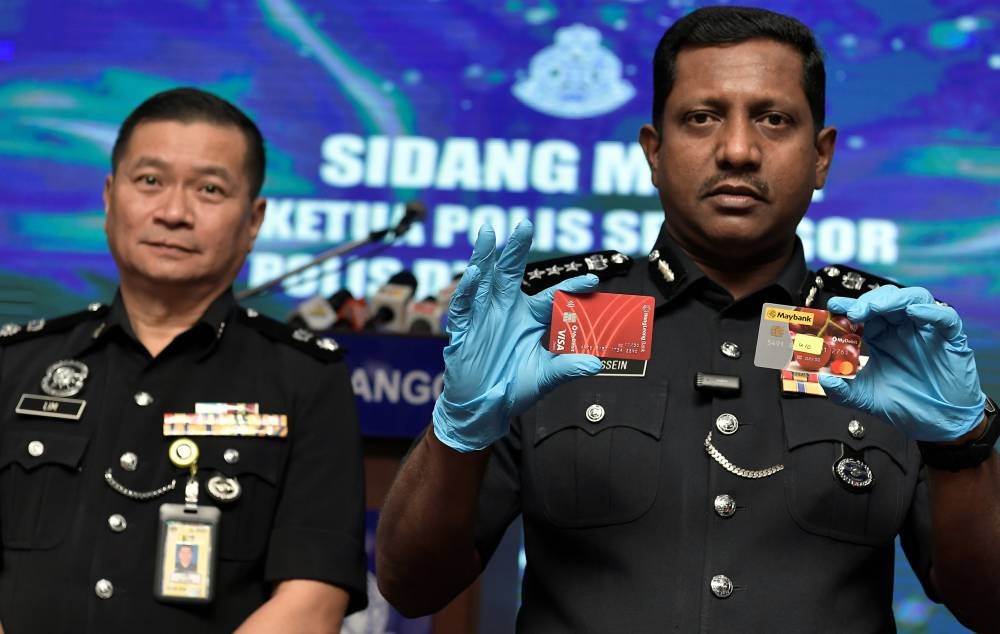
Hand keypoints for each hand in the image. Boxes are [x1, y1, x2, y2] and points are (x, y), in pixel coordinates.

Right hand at [432, 221, 601, 451]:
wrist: (483, 408)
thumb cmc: (514, 387)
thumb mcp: (545, 377)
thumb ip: (567, 367)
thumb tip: (594, 363)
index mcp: (530, 317)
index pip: (553, 297)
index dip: (572, 288)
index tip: (592, 283)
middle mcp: (506, 310)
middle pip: (511, 272)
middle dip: (517, 248)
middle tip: (526, 225)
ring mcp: (483, 316)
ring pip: (484, 280)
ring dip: (485, 256)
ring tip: (489, 233)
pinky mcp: (463, 329)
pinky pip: (464, 306)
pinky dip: (468, 289)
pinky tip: (474, 272)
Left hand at [818, 285, 985, 441]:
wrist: (938, 424)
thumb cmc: (907, 406)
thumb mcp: (865, 399)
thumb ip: (842, 390)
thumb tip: (822, 379)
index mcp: (883, 338)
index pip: (865, 313)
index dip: (850, 306)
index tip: (834, 307)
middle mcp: (904, 330)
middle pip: (887, 300)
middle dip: (868, 301)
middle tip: (854, 312)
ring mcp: (927, 332)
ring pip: (914, 299)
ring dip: (893, 299)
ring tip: (875, 308)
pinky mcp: (951, 340)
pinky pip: (946, 317)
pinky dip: (931, 311)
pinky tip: (915, 312)